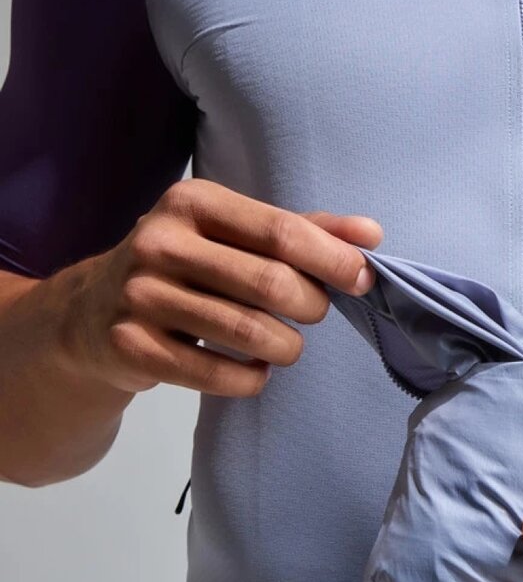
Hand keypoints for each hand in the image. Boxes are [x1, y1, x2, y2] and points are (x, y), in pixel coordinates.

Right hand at [58, 178, 383, 397]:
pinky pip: (216, 375)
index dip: (333, 259)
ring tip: (286, 344)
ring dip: (286, 347)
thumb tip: (371, 235)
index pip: (282, 232)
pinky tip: (254, 368)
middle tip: (313, 313)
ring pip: (248, 332)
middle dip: (311, 306)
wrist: (91, 314)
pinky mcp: (131, 347)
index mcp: (193, 202)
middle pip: (271, 283)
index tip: (362, 279)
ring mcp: (140, 296)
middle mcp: (160, 242)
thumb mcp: (237, 234)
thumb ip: (305, 231)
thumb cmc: (187, 267)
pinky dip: (251, 378)